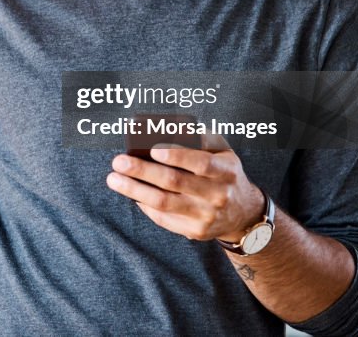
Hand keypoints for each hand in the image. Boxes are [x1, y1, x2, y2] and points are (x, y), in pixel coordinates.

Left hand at [106, 145, 264, 241]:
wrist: (243, 214)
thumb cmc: (224, 173)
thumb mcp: (223, 152)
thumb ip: (201, 138)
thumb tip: (168, 127)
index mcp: (225, 171)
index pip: (201, 163)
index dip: (177, 156)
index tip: (153, 149)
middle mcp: (217, 195)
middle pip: (175, 182)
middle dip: (143, 171)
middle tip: (119, 161)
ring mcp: (206, 216)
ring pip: (164, 203)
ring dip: (134, 190)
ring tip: (113, 179)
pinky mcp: (195, 231)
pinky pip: (164, 218)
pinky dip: (144, 204)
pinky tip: (130, 193)